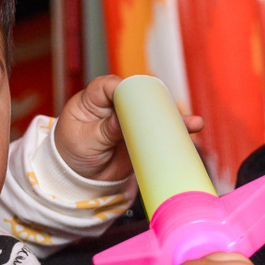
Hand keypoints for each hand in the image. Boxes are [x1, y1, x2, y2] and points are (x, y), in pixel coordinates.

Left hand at [54, 75, 206, 181]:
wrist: (79, 179)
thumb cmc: (71, 152)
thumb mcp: (83, 141)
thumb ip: (103, 130)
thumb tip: (119, 121)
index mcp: (92, 100)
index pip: (109, 86)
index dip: (122, 88)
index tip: (134, 95)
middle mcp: (113, 107)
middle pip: (136, 97)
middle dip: (155, 101)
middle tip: (168, 110)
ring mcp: (129, 122)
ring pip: (152, 114)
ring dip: (171, 117)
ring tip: (193, 123)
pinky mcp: (140, 138)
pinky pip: (158, 133)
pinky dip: (173, 133)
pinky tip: (191, 131)